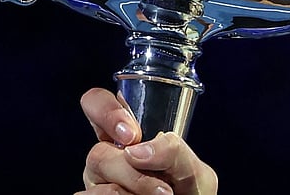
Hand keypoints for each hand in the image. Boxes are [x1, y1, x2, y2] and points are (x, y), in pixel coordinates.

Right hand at [77, 88, 218, 194]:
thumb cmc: (189, 191)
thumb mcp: (193, 168)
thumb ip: (173, 151)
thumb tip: (135, 151)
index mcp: (127, 134)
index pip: (97, 103)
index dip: (105, 110)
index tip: (131, 134)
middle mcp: (107, 156)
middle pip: (96, 151)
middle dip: (129, 170)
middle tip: (160, 185)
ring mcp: (97, 182)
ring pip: (97, 177)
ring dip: (135, 186)